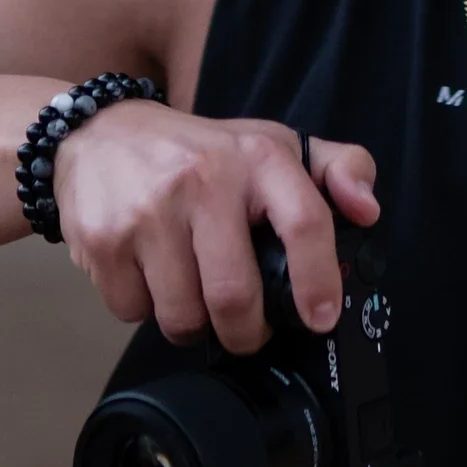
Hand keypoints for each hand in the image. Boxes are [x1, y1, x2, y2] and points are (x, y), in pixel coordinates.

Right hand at [53, 107, 377, 352]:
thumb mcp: (271, 144)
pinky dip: (146, 311)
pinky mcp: (103, 240)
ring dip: (193, 325)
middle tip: (246, 329)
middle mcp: (202, 180)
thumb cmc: (200, 152)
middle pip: (234, 295)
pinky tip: (152, 278)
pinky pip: (134, 312)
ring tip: (194, 297)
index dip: (318, 281)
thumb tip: (367, 209)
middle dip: (246, 332)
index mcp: (257, 158)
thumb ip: (337, 168)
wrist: (99, 133)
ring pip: (183, 316)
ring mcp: (148, 212)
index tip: (320, 318)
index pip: (304, 222)